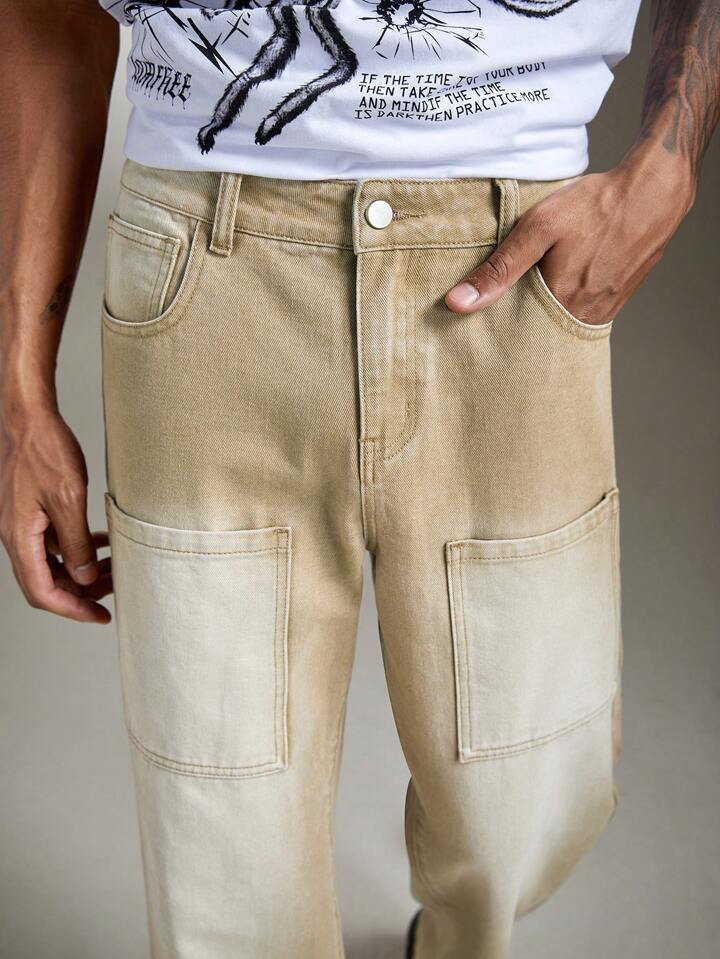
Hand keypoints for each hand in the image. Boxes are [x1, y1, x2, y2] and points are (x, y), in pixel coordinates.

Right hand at [0, 407, 111, 623]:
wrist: (27, 416)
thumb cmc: (43, 449)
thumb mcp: (68, 499)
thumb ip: (76, 543)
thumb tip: (83, 577)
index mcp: (20, 538)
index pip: (43, 592)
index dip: (73, 609)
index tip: (100, 616)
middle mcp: (16, 536)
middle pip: (47, 581)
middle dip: (81, 591)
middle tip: (114, 590)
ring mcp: (22, 523)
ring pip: (53, 562)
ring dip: (82, 568)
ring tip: (114, 565)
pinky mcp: (31, 510)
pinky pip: (54, 540)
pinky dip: (77, 546)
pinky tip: (101, 540)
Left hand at [445, 146, 696, 324]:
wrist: (655, 191)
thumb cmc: (596, 205)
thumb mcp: (538, 228)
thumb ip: (499, 268)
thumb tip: (457, 303)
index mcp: (560, 304)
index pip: (514, 335)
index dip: (495, 329)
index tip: (477, 325)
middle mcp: (584, 316)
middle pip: (538, 333)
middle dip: (517, 326)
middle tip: (499, 311)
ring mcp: (604, 310)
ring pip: (560, 324)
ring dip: (541, 316)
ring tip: (525, 298)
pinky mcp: (617, 300)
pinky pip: (581, 314)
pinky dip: (564, 306)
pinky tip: (556, 287)